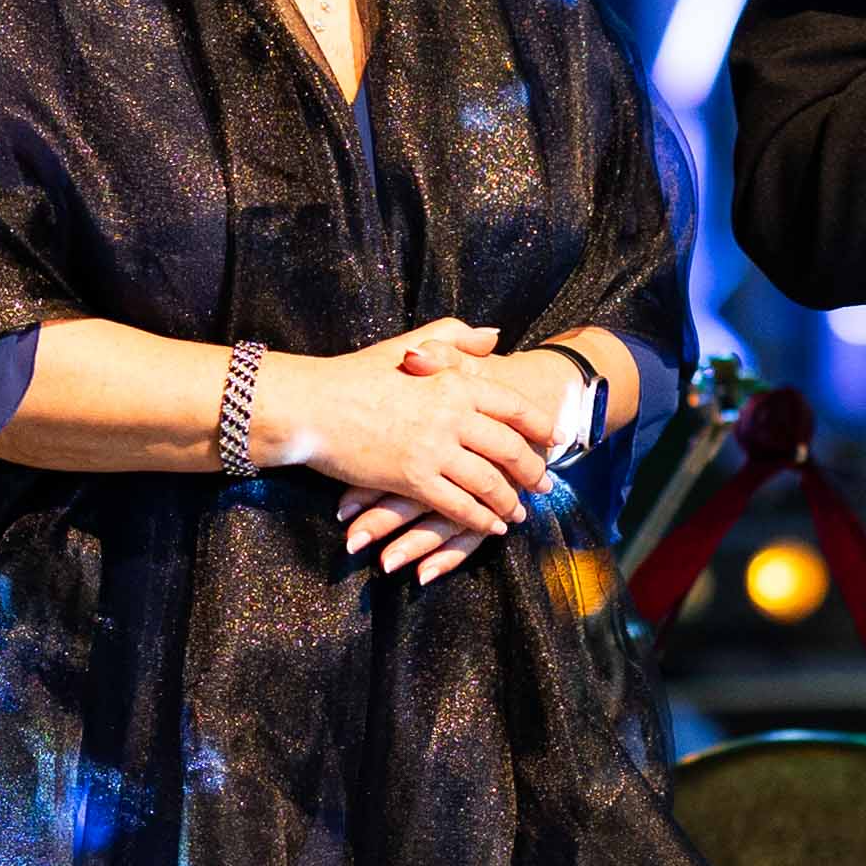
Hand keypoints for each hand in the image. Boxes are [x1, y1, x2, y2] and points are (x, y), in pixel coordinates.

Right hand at [259, 319, 566, 541]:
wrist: (311, 405)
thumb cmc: (355, 374)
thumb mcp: (408, 344)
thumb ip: (455, 338)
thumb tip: (495, 338)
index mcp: (454, 381)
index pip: (512, 406)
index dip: (538, 425)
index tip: (554, 438)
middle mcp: (452, 415)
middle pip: (509, 448)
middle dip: (533, 470)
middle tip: (545, 482)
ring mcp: (433, 449)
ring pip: (488, 482)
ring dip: (509, 501)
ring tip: (520, 512)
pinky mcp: (412, 479)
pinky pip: (458, 506)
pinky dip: (480, 520)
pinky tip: (491, 528)